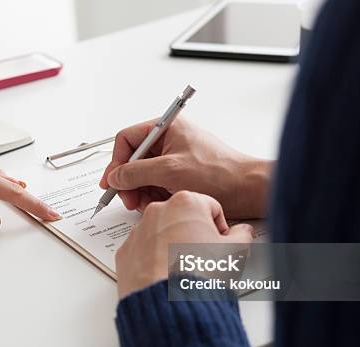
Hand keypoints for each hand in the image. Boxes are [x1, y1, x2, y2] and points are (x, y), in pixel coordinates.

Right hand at [99, 117, 272, 218]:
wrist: (247, 190)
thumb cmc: (219, 174)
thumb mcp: (170, 171)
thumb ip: (136, 172)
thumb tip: (115, 177)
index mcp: (167, 127)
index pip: (128, 139)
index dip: (116, 161)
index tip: (112, 182)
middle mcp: (169, 140)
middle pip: (133, 159)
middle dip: (129, 181)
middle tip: (129, 199)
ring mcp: (174, 159)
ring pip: (143, 175)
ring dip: (141, 192)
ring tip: (148, 204)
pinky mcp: (179, 175)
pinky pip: (156, 185)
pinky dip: (153, 196)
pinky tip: (160, 204)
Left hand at [116, 191, 254, 298]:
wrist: (168, 304)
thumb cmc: (199, 276)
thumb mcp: (235, 252)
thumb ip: (242, 235)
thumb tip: (243, 232)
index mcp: (186, 202)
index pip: (210, 207)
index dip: (219, 227)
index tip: (220, 242)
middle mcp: (157, 212)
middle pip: (183, 217)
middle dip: (194, 234)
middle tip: (204, 258)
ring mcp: (138, 231)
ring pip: (161, 233)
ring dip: (172, 246)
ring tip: (184, 270)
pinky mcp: (125, 252)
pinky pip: (143, 250)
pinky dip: (153, 259)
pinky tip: (166, 276)